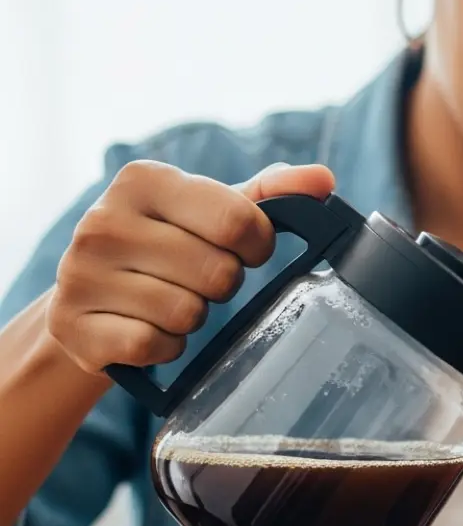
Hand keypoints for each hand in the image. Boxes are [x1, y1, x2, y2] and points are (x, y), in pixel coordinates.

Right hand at [47, 160, 335, 374]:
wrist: (88, 297)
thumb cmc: (166, 245)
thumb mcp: (211, 211)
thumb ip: (269, 194)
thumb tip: (324, 179)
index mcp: (143, 180)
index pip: (238, 220)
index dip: (257, 245)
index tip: (248, 250)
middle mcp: (103, 220)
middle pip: (218, 273)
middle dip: (222, 285)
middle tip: (199, 278)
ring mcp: (81, 273)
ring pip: (187, 313)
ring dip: (192, 317)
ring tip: (169, 300)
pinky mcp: (75, 324)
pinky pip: (155, 345)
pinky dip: (165, 346)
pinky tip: (147, 327)